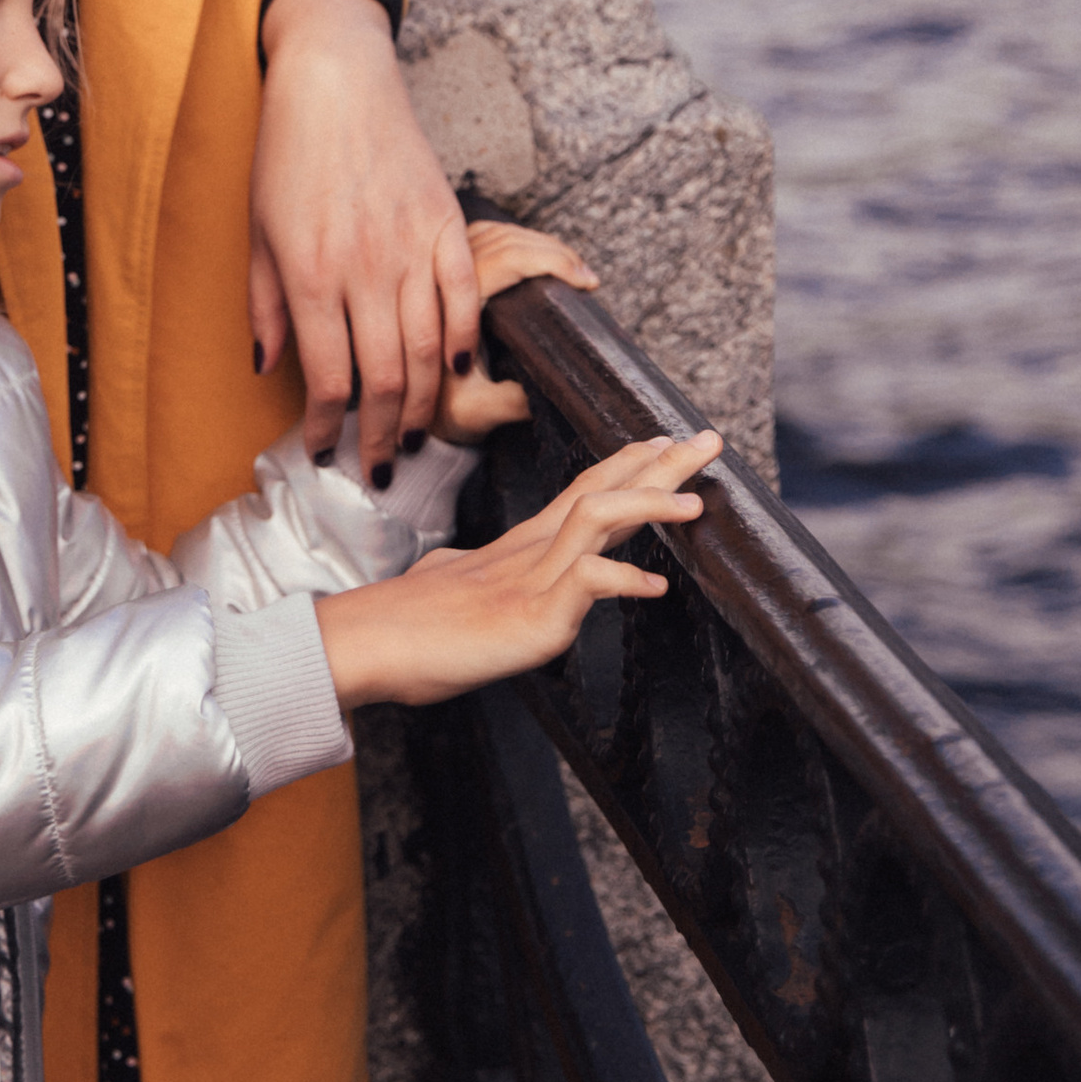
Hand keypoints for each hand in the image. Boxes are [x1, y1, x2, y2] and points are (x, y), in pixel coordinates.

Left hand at [250, 0, 481, 478]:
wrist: (335, 81)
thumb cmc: (287, 154)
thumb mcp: (258, 232)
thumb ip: (266, 306)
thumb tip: (269, 368)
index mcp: (311, 275)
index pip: (327, 379)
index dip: (327, 428)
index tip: (324, 450)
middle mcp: (365, 269)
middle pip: (385, 378)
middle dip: (382, 435)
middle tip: (380, 465)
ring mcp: (412, 246)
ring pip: (430, 350)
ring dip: (426, 403)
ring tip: (417, 433)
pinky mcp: (446, 222)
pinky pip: (464, 297)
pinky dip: (464, 339)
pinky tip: (458, 370)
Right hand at [316, 432, 723, 709]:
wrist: (370, 643)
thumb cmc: (409, 627)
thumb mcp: (458, 592)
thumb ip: (485, 582)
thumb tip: (491, 587)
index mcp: (520, 546)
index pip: (584, 489)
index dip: (628, 463)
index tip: (664, 439)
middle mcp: (531, 551)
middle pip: (603, 488)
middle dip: (661, 462)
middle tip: (711, 438)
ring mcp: (531, 579)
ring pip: (597, 517)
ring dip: (650, 503)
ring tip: (697, 502)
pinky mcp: (530, 615)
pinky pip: (585, 583)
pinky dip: (623, 579)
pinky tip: (655, 586)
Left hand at [431, 219, 599, 443]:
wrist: (404, 407)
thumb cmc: (437, 410)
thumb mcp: (473, 413)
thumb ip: (510, 402)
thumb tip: (556, 382)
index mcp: (444, 300)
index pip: (506, 260)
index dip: (550, 263)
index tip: (584, 283)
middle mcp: (436, 272)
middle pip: (506, 240)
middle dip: (554, 253)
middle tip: (587, 278)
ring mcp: (436, 262)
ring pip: (497, 232)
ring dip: (539, 244)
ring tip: (573, 267)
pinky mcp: (440, 264)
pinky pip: (486, 236)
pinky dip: (519, 241)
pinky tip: (542, 256)